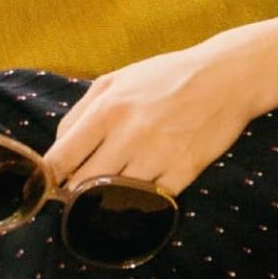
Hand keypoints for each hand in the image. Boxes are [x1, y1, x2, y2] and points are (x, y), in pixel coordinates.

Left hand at [41, 34, 267, 198]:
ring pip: (116, 197)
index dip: (51, 177)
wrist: (227, 76)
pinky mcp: (185, 170)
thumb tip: (57, 148)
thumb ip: (81, 112)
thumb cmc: (165, 77)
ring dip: (108, 199)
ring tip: (110, 191)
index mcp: (108, 109)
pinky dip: (141, 202)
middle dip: (76, 192)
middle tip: (78, 192)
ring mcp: (159, 155)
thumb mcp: (115, 80)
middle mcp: (130, 134)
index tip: (51, 183)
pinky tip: (140, 192)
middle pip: (84, 185)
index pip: (62, 157)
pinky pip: (152, 202)